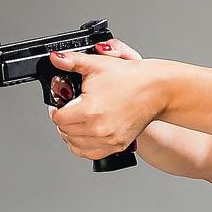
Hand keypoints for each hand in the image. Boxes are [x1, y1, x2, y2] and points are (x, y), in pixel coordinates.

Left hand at [47, 39, 166, 159]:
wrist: (157, 90)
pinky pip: (91, 153)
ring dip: (71, 134)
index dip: (55, 109)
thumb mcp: (97, 64)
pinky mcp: (117, 145)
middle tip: (68, 109)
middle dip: (63, 120)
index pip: (58, 118)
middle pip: (65, 132)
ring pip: (75, 145)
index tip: (60, 103)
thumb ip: (71, 60)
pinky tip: (84, 135)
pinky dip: (83, 146)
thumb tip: (55, 58)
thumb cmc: (131, 78)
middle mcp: (99, 128)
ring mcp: (109, 139)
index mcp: (90, 110)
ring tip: (75, 121)